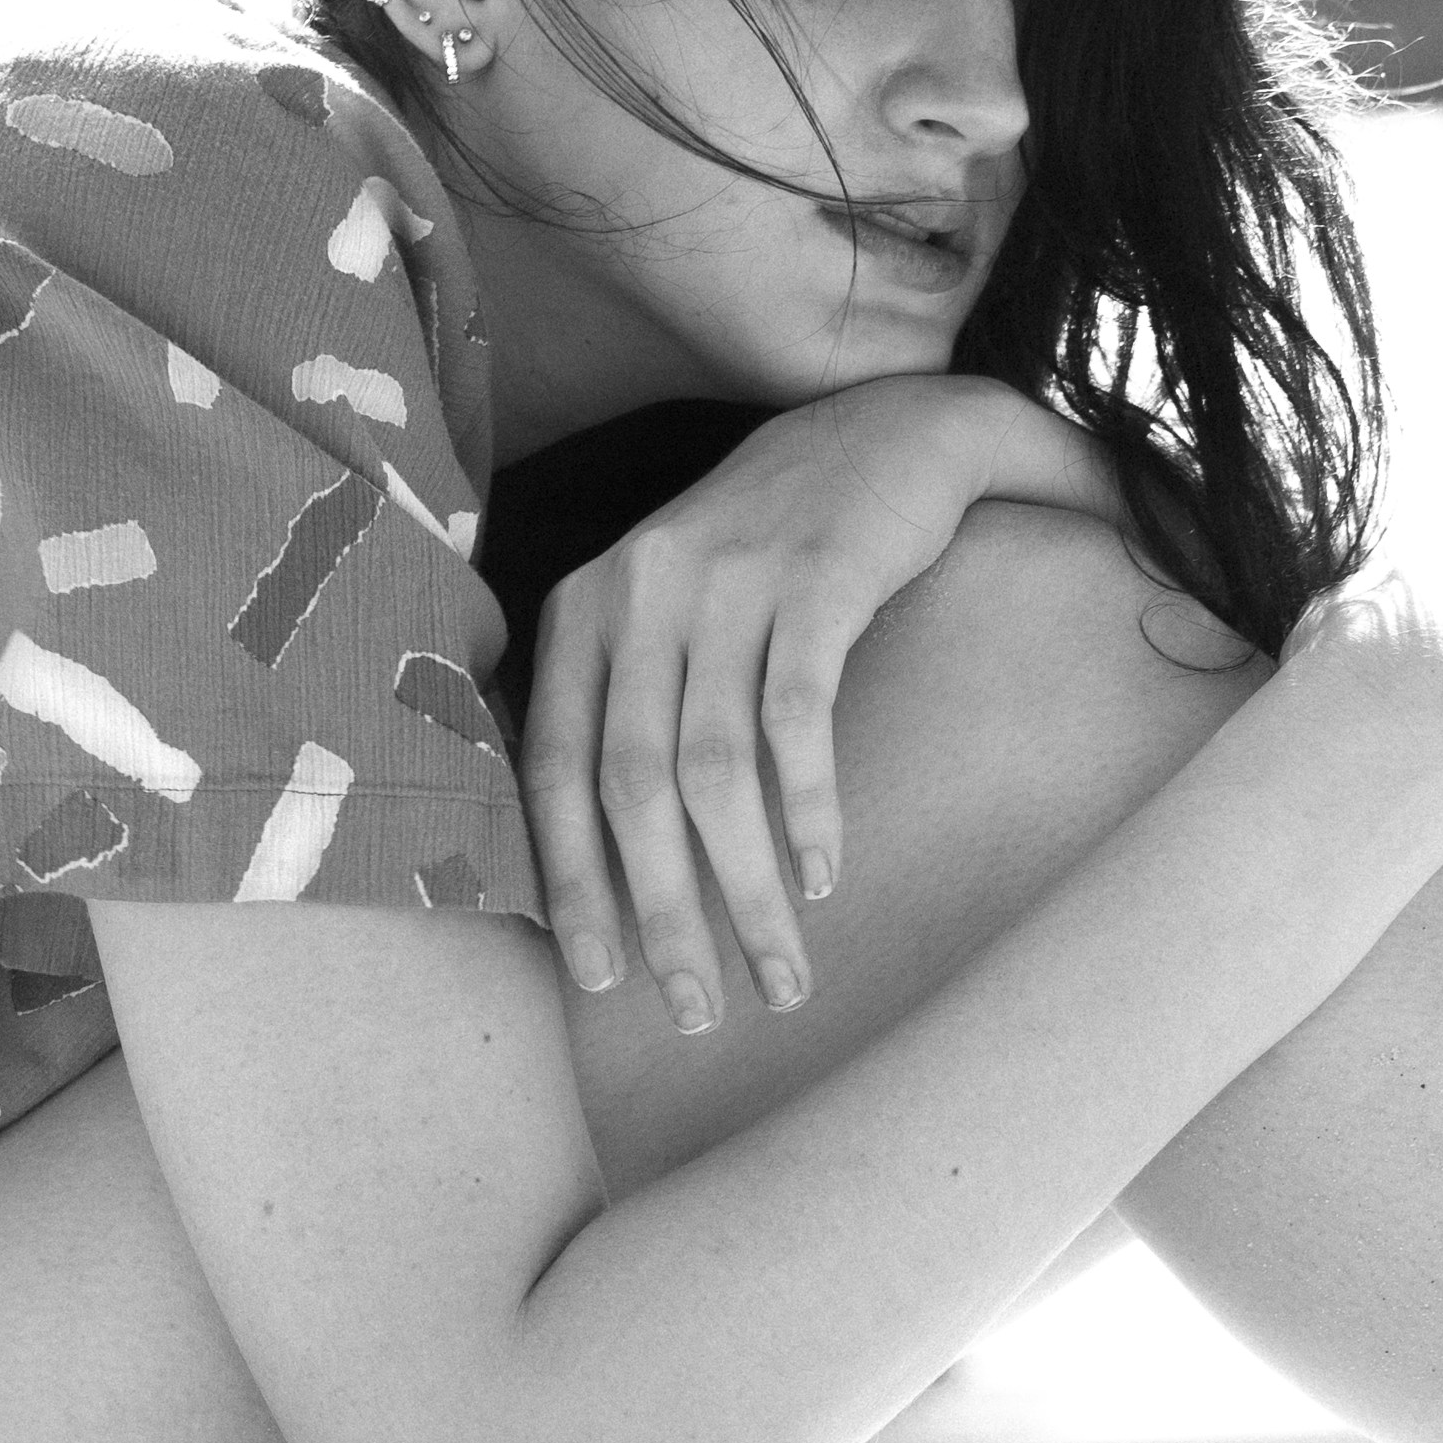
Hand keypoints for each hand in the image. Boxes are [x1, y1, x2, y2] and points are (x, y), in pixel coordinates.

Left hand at [519, 375, 1114, 1033]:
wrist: (890, 433)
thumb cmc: (768, 556)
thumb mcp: (664, 613)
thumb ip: (621, 710)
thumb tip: (600, 872)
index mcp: (581, 613)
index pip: (552, 773)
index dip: (572, 886)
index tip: (600, 981)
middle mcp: (637, 591)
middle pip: (631, 790)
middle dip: (663, 916)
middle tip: (697, 1009)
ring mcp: (724, 580)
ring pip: (714, 774)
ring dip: (745, 891)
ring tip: (781, 972)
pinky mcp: (813, 579)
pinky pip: (796, 719)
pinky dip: (808, 810)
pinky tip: (822, 878)